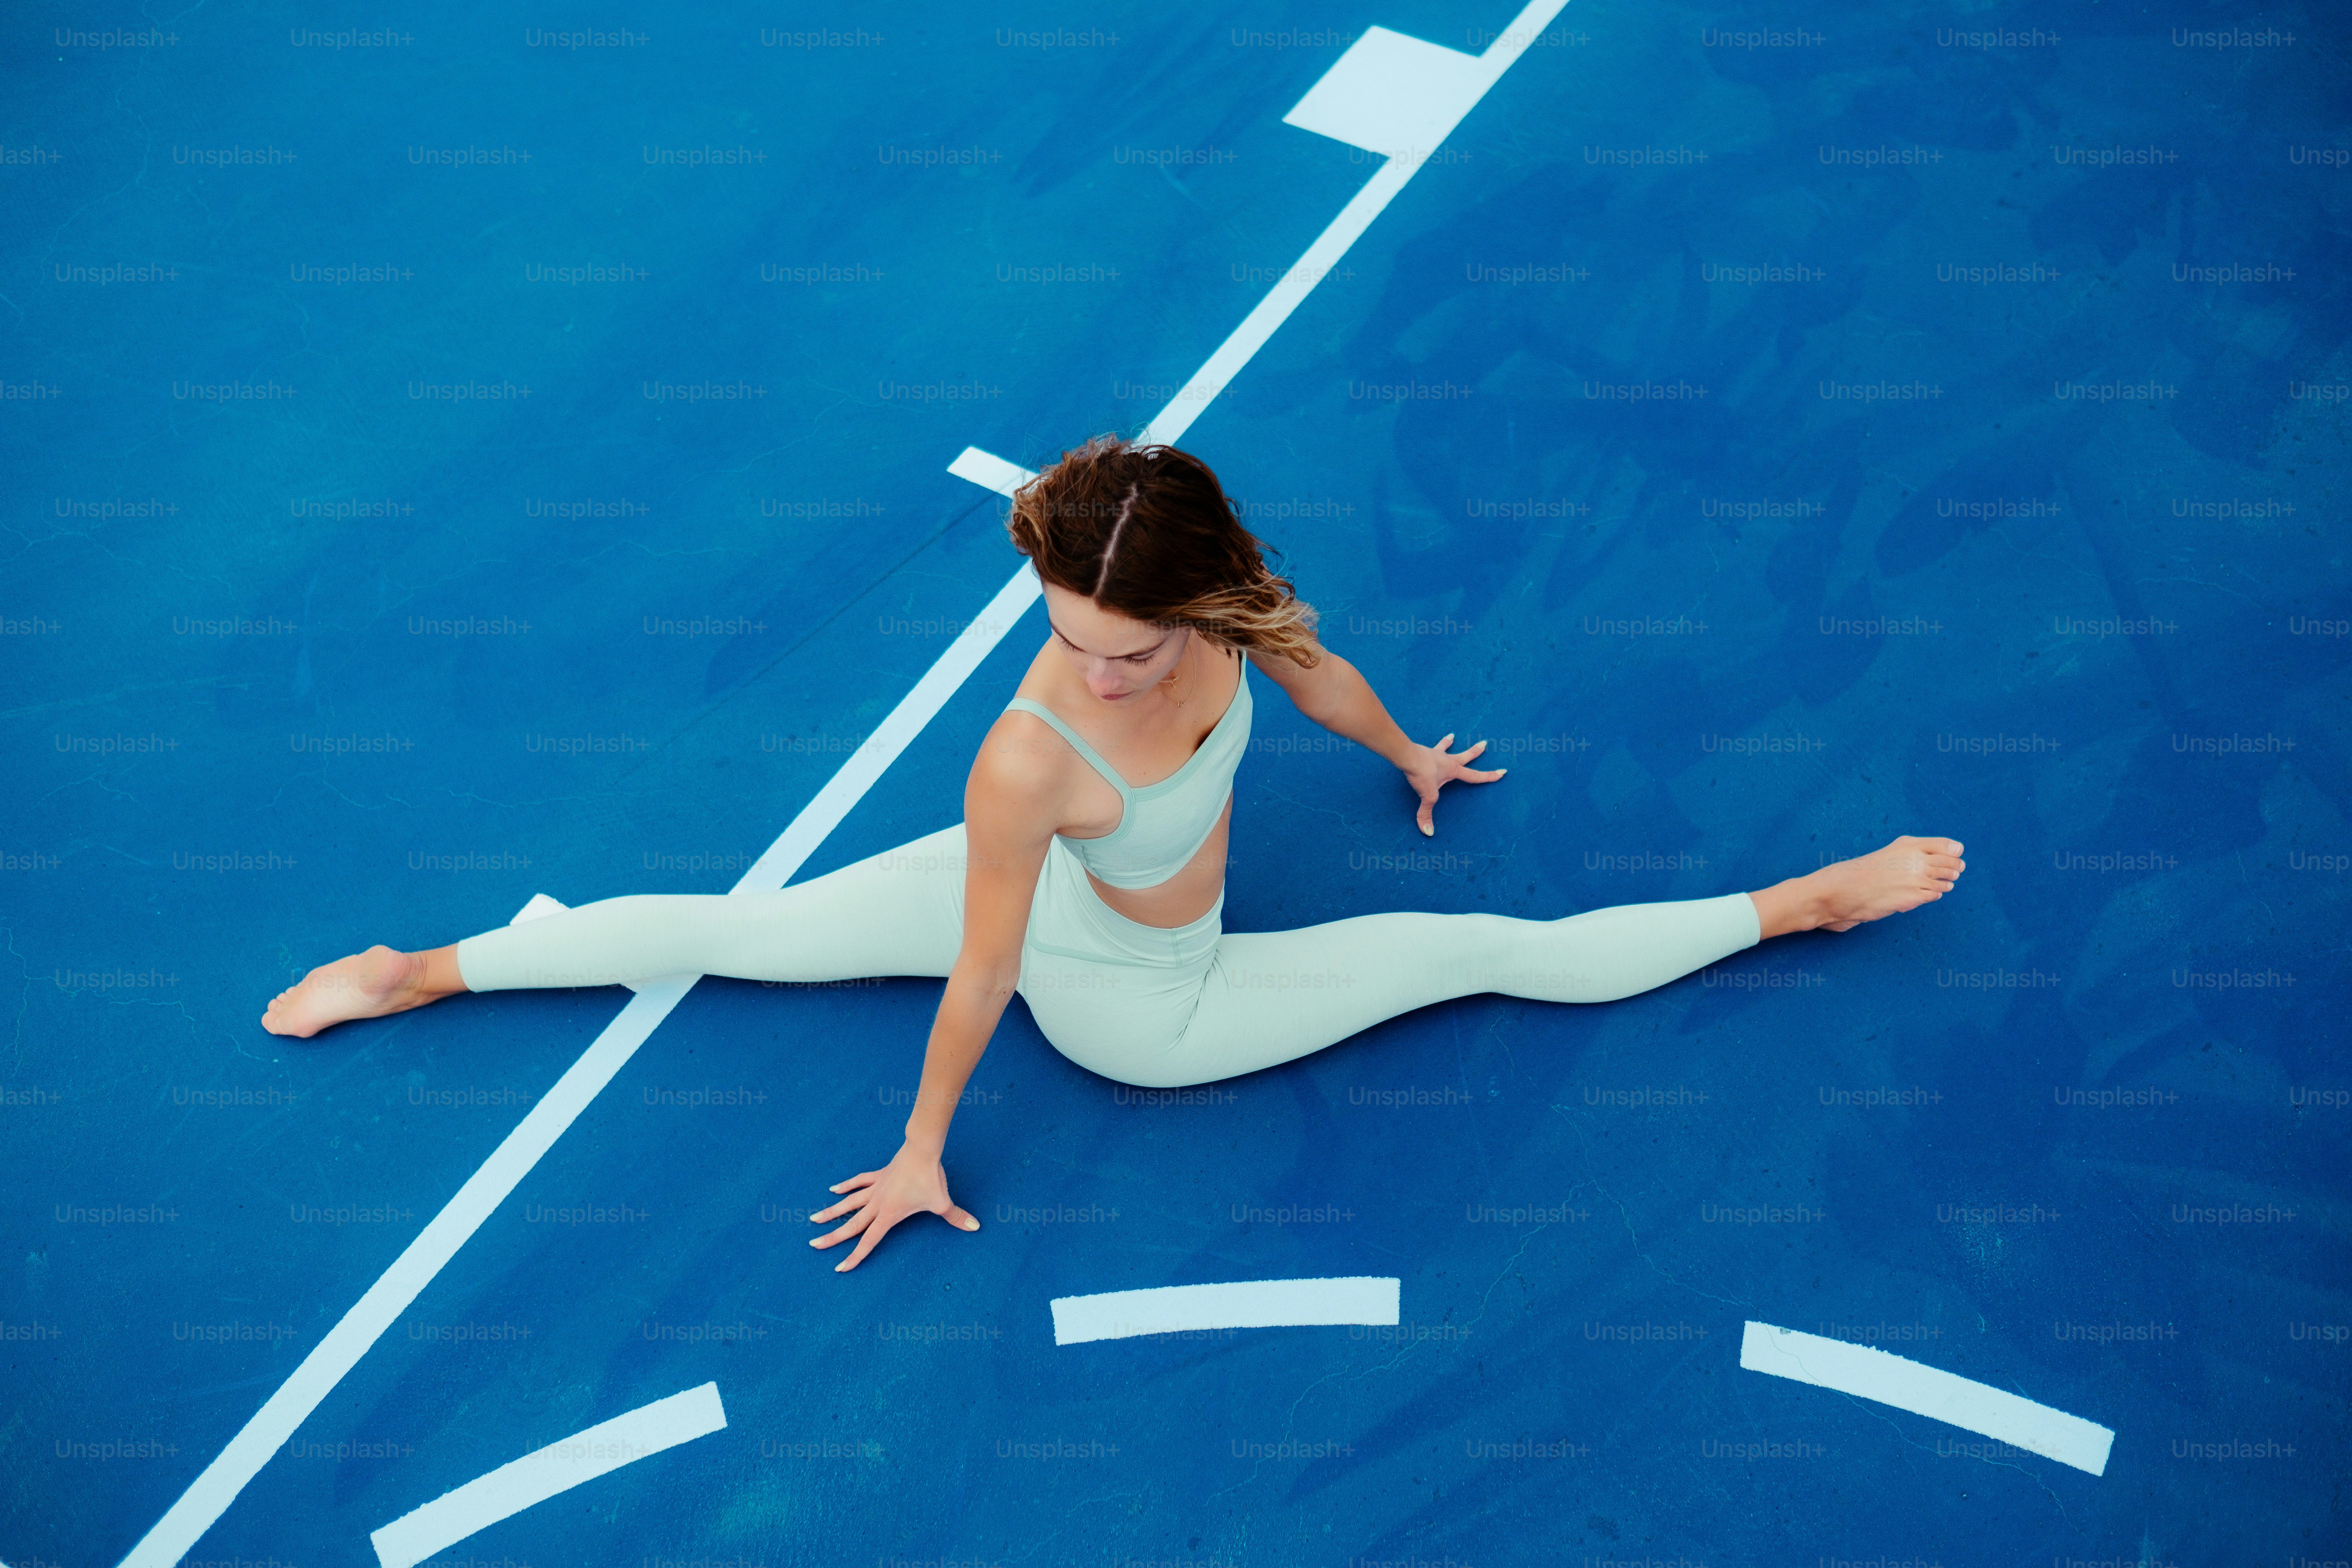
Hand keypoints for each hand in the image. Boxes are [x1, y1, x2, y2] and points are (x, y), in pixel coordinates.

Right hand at [811, 1143, 979, 1271]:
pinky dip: (845, 1186)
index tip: (840, 1268)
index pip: (869, 1241)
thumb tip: (975, 1227)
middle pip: (851, 1224)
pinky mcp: (878, 1175)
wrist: (922, 1150)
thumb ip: (955, 1217)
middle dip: (832, 1237)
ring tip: (812, 1219)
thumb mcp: (942, 1202)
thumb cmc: (930, 1178)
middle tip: (813, 1245)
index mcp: (889, 1215)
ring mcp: (875, 1188)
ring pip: (848, 1203)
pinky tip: (833, 1189)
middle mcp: (877, 1204)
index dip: (855, 1257)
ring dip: (830, 1211)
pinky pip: (858, 1182)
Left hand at [1401, 732, 1506, 835]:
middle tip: (1484, 743)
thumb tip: (1429, 832)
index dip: (1489, 776)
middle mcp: (1448, 760)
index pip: (1476, 776)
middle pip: (1465, 756)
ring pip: (1446, 747)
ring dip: (1449, 742)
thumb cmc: (1421, 774)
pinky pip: (1428, 748)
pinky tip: (1424, 745)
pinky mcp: (1423, 751)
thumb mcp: (1427, 797)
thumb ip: (1427, 814)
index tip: (1502, 772)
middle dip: (1475, 752)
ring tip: (1452, 735)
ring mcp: (1436, 754)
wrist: (1408, 757)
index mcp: (1454, 771)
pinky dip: (1426, 747)